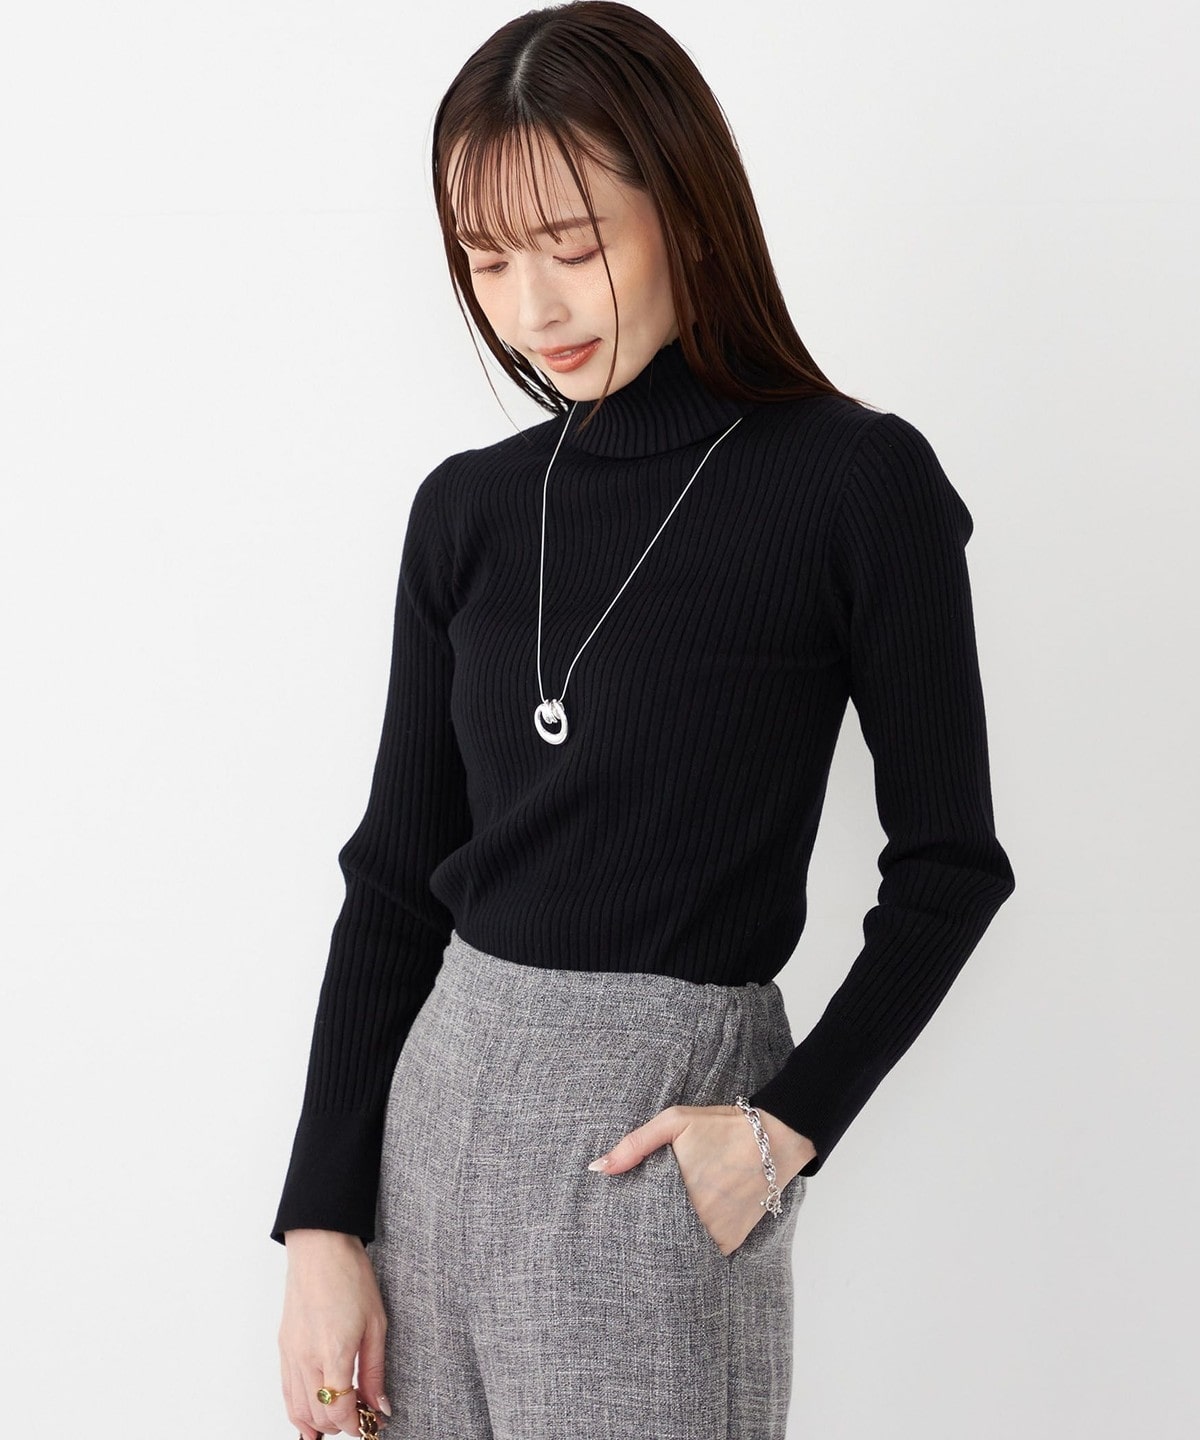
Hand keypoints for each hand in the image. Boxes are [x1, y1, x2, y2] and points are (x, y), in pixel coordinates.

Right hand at [278, 1229, 391, 1437]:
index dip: (356, 1425)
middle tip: (360, 1418)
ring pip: (299, 1409)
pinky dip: (298, 1411)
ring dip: (319, 1423)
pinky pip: (286, 1391)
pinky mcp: (283, 1347)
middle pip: (319, 1415)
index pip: (340, 1410)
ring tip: (339, 1422)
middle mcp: (307, 1358)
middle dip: (341, 1425)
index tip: (369, 1425)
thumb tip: (380, 1406)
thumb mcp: (376, 1323)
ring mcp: (291, 1354)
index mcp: (334, 1352)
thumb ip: (375, 1370)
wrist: (320, 1248)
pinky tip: (309, 1419)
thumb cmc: (350, 1277)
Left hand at [588, 1105, 816, 1255]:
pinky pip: (704, 1250)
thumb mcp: (674, 1122)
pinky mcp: (730, 1242)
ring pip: (681, 1246)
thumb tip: (598, 1168)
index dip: (627, 1221)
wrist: (775, 1139)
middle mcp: (695, 1221)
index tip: (616, 1220)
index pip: (638, 1221)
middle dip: (647, 1230)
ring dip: (672, 1238)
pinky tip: (690, 1226)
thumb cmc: (720, 1126)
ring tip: (662, 1224)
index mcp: (676, 1194)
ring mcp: (714, 1235)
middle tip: (637, 1225)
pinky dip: (696, 1242)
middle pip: (658, 1236)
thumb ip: (635, 1144)